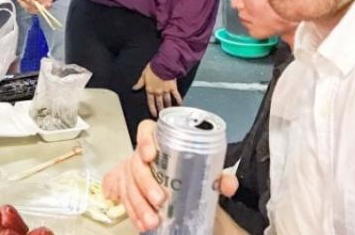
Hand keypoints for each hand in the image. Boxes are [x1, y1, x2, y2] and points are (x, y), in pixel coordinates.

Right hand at [15, 0, 53, 13]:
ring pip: (30, 10)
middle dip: (31, 5)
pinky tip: (48, 5)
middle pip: (23, 4)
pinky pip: (36, 12)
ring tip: (46, 4)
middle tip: (38, 4)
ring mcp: (27, 5)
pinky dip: (43, 9)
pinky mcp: (33, 10)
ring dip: (38, 8)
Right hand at [102, 121, 239, 231]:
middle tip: (159, 200)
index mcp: (159, 142)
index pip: (146, 130)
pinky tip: (142, 224)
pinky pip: (126, 201)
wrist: (174, 186)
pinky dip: (134, 214)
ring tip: (152, 221)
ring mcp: (131, 172)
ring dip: (139, 204)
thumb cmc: (187, 173)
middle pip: (136, 163)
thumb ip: (217, 177)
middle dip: (145, 183)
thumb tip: (228, 185)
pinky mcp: (127, 188)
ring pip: (129, 185)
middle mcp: (141, 155)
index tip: (150, 155)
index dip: (144, 140)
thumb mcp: (203, 172)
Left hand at [133, 63, 182, 117]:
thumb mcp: (143, 75)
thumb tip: (134, 88)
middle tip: (162, 114)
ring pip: (167, 101)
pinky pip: (176, 96)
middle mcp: (158, 92)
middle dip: (160, 109)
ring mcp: (166, 91)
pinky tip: (180, 104)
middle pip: (159, 103)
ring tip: (169, 111)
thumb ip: (139, 83)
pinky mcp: (173, 88)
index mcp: (150, 89)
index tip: (154, 114)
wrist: (163, 65)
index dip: (152, 109)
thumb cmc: (153, 68)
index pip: (150, 102)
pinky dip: (178, 100)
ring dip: (168, 107)